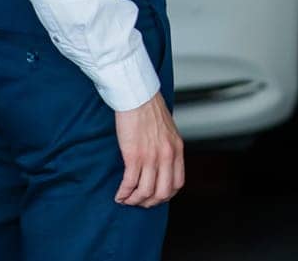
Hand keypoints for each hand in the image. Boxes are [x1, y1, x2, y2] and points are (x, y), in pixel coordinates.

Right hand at [114, 91, 184, 206]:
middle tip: (140, 202)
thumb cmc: (149, 108)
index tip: (155, 196)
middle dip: (150, 202)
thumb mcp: (168, 130)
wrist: (137, 95)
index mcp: (177, 149)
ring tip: (126, 199)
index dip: (166, 195)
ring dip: (135, 200)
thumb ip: (167, 147)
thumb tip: (161, 162)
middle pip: (163, 192)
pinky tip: (119, 194)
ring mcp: (151, 157)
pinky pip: (130, 183)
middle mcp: (167, 155)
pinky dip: (123, 193)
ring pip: (146, 191)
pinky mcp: (134, 155)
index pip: (178, 183)